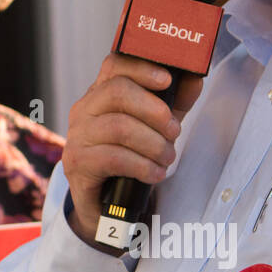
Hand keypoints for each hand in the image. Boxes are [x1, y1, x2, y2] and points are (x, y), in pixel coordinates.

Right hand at [62, 53, 202, 246]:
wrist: (106, 206)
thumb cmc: (131, 157)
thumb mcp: (155, 126)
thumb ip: (174, 102)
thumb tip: (194, 78)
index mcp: (100, 94)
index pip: (114, 65)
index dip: (142, 68)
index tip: (167, 80)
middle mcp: (84, 110)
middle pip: (117, 91)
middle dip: (154, 110)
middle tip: (174, 131)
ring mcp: (77, 136)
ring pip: (119, 127)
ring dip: (153, 144)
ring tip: (167, 158)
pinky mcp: (78, 163)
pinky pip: (115, 158)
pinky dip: (143, 166)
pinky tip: (154, 173)